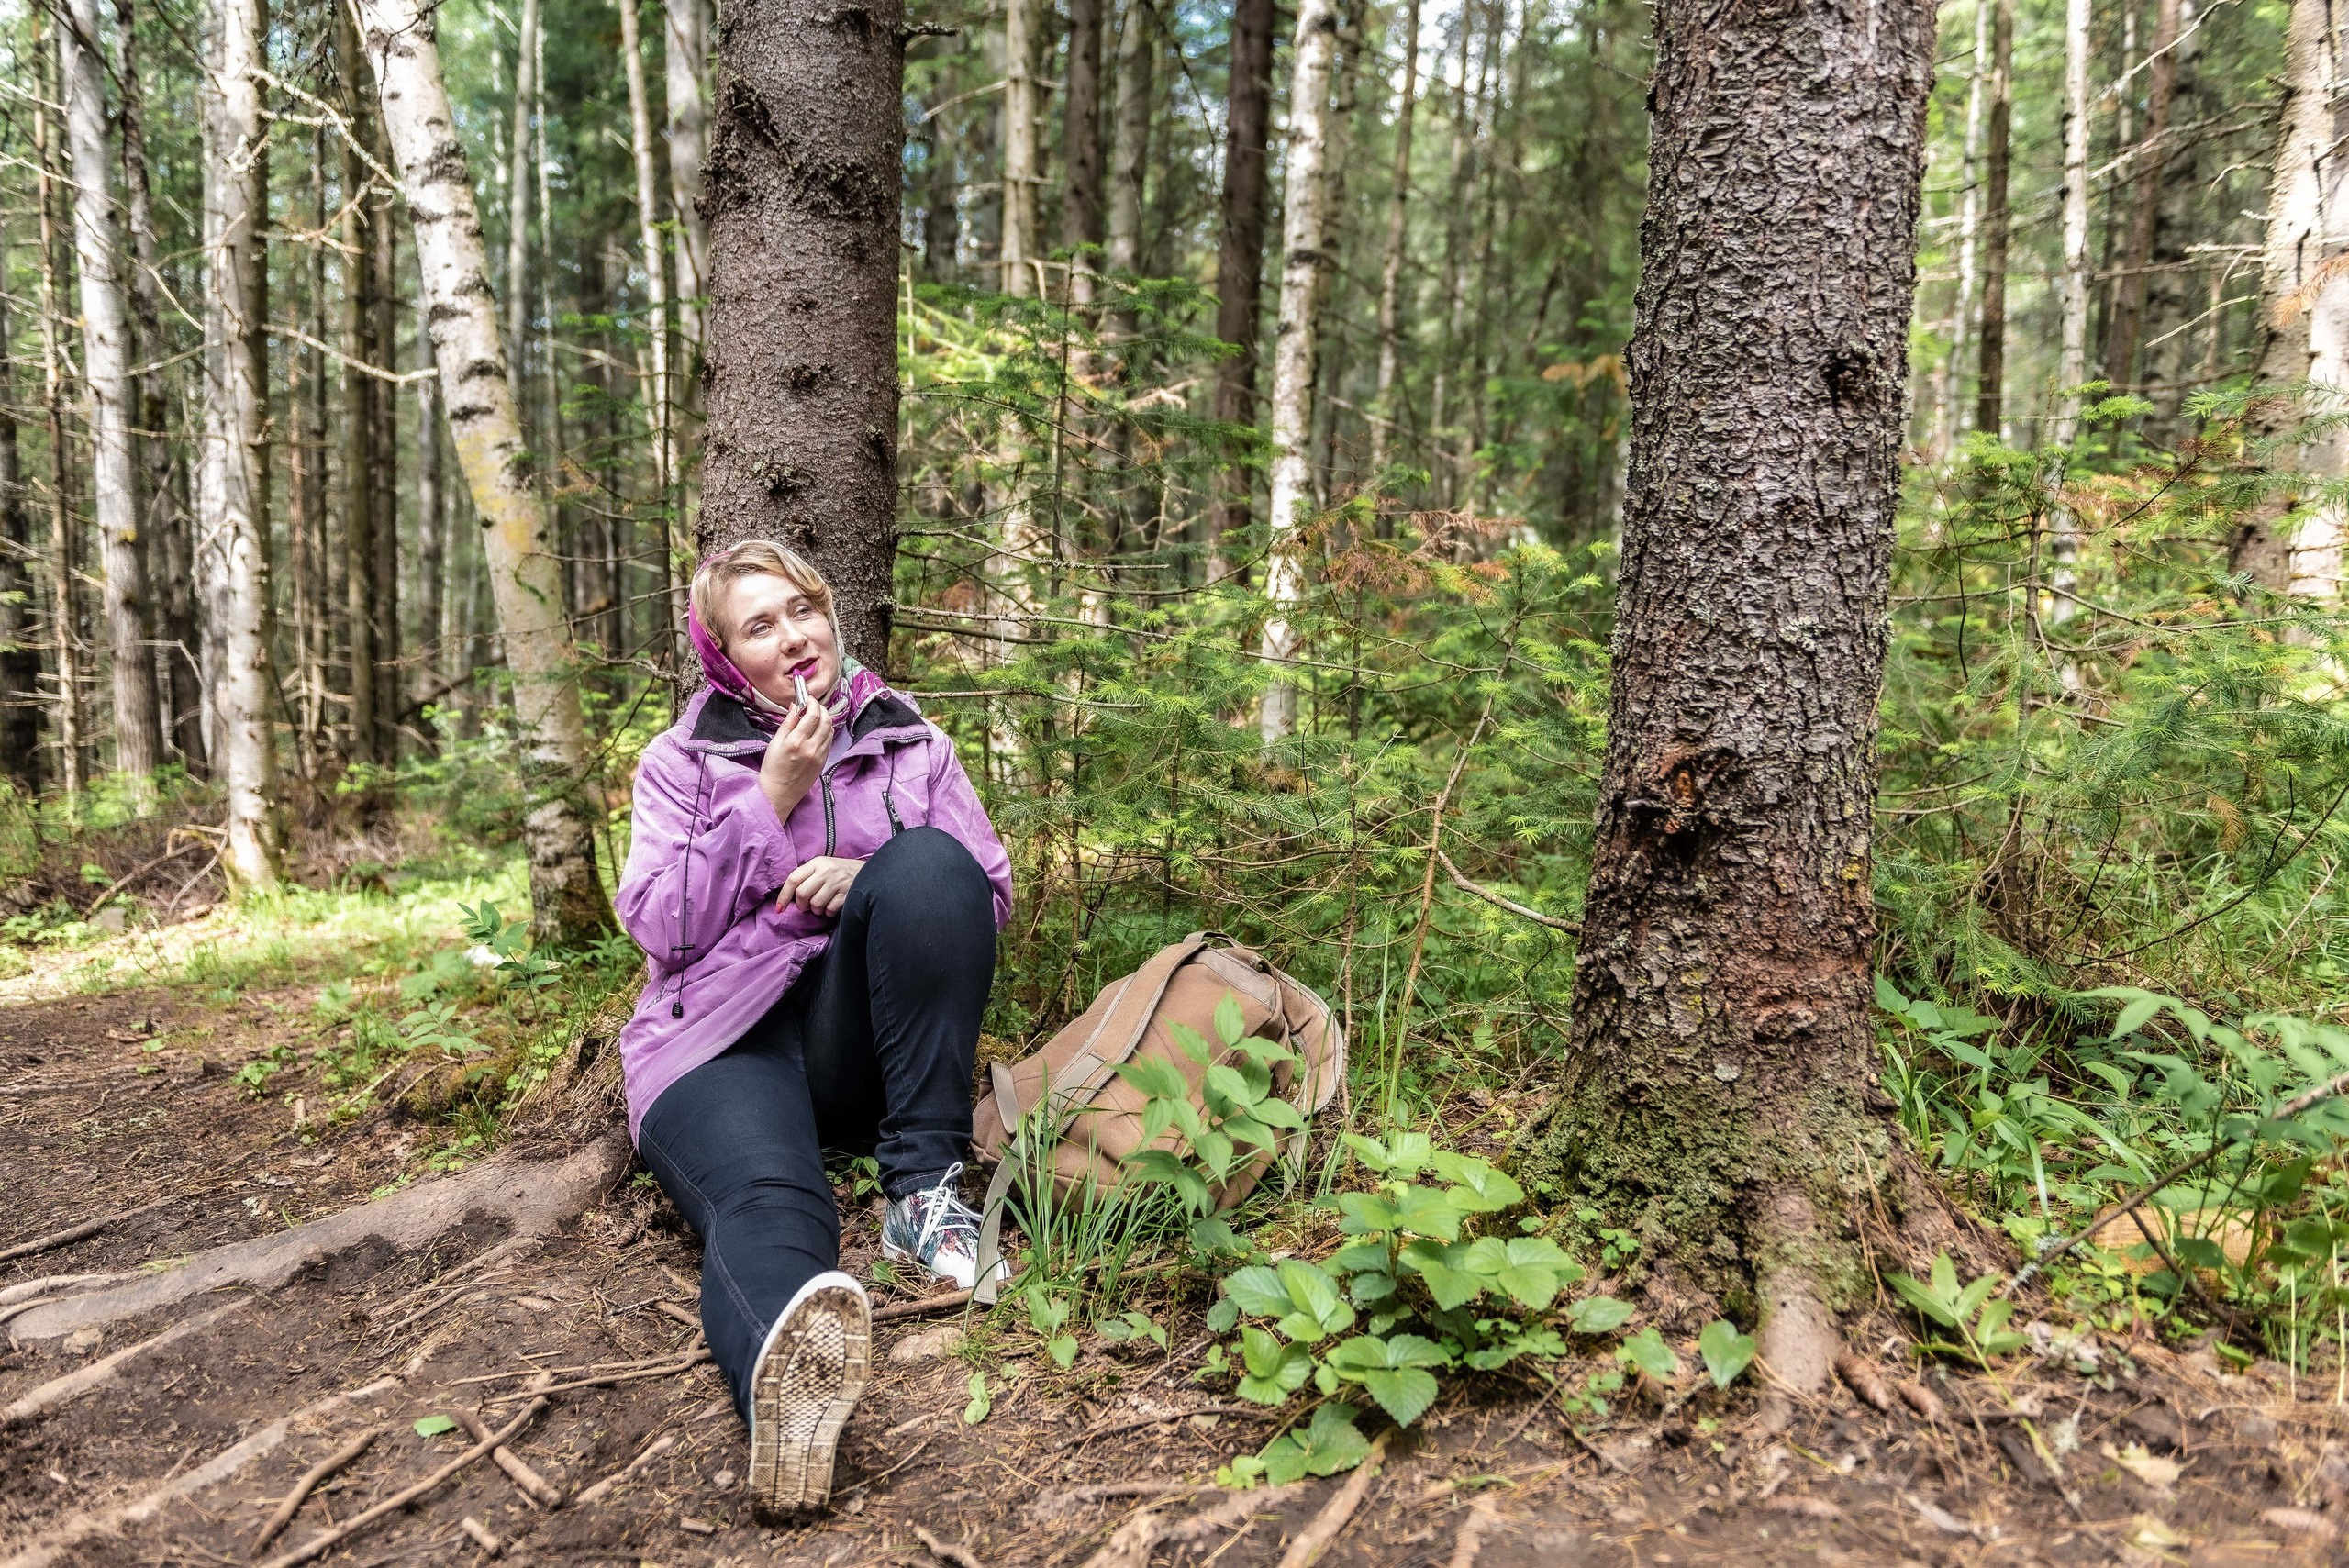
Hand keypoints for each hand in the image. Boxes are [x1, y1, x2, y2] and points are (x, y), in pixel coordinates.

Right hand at [757, 693, 833, 823]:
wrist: (778, 793)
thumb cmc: (773, 768)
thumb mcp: (775, 743)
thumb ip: (788, 723)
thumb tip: (796, 706)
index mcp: (796, 742)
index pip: (813, 715)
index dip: (813, 703)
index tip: (809, 699)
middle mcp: (811, 748)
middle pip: (826, 721)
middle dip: (821, 709)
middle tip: (813, 705)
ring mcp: (819, 756)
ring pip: (830, 730)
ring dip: (825, 719)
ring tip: (815, 716)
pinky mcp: (823, 762)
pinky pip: (829, 741)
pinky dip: (826, 732)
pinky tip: (817, 730)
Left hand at [779, 856, 863, 916]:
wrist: (870, 872)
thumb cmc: (840, 872)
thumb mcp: (823, 866)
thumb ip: (806, 877)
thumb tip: (787, 898)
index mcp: (817, 862)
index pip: (793, 879)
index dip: (783, 896)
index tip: (779, 909)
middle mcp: (827, 870)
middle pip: (802, 894)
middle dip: (801, 905)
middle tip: (806, 906)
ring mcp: (838, 882)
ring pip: (816, 904)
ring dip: (816, 910)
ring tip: (821, 905)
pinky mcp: (847, 893)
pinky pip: (829, 910)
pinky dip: (828, 913)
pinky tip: (832, 906)